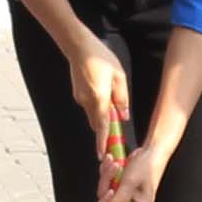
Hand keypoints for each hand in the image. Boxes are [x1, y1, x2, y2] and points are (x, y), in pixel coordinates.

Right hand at [64, 32, 130, 156]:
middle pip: (97, 123)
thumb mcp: (119, 76)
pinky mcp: (77, 93)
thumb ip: (122, 98)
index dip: (102, 142)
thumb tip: (123, 116)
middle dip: (105, 130)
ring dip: (102, 116)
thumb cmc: (102, 58)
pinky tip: (102, 92)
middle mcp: (87, 101)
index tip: (101, 155)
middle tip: (115, 134)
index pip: (102, 125)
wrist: (79, 46)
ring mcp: (80, 98)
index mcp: (99, 97)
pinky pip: (89, 105)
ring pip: (93, 114)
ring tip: (111, 103)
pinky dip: (96, 106)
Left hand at [107, 125, 176, 201]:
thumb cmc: (146, 167)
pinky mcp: (119, 187)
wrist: (151, 151)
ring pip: (105, 197)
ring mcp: (124, 197)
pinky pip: (106, 185)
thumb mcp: (130, 183)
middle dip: (105, 199)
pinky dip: (106, 174)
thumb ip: (119, 200)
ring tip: (114, 165)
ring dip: (106, 179)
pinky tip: (112, 162)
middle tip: (111, 187)